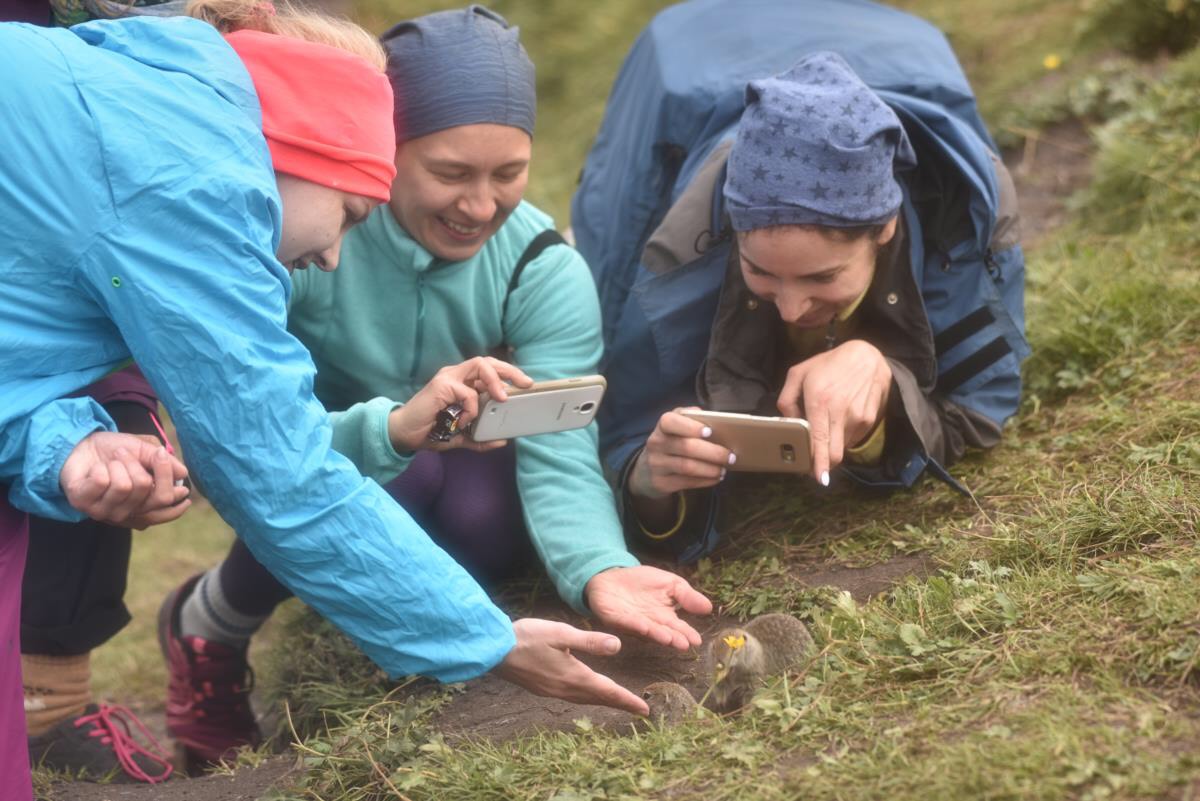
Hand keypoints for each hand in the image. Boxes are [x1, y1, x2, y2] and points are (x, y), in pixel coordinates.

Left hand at [59, 431, 190, 528]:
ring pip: (126, 486)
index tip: (179, 482)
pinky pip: (103, 481)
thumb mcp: (145, 451)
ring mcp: (104, 512)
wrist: (80, 444)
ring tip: (110, 461)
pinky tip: (95, 469)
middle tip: (125, 453)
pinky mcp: (84, 504)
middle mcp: (124, 514)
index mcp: (141, 506)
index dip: (174, 493)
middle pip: (152, 494)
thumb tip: (182, 474)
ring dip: (119, 463)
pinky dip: (101, 466)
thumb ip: (164, 462)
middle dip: (142, 465)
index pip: (165, 507)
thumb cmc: (114, 451)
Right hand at [387, 357, 533, 452]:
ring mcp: (448, 378)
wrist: (404, 435)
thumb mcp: (461, 437)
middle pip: (488, 361)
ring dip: (495, 381)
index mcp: (462, 382)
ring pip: (480, 365)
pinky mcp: (441, 385)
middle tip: (525, 383)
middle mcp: (456, 375)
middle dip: (510, 370)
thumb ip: (479, 438)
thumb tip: (501, 441)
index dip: (508, 374)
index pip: (489, 369)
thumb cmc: (430, 431)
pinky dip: (471, 408)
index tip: (524, 385)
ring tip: (502, 398)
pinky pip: (467, 392)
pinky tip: (463, 421)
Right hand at [492, 619, 648, 715]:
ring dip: (603, 701)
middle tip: (638, 709)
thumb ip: (589, 641)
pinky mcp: (542, 688)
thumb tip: (617, 646)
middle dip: (619, 703)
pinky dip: (587, 698)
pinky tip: (585, 692)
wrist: (494, 650)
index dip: (627, 700)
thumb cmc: (527, 637)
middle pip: (599, 699)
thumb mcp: (561, 633)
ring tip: (617, 702)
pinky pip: (572, 698)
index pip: (608, 691)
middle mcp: (565, 688)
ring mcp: (552, 691)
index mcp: (574, 676)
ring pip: (585, 700)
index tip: (644, 709)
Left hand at [585, 566, 712, 650]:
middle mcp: (649, 624)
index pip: (678, 628)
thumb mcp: (670, 583)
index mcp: (663, 617)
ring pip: (645, 631)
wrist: (612, 575)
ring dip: (656, 635)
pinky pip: (624, 622)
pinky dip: (634, 625)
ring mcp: (631, 623)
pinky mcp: (613, 617)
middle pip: (663, 633)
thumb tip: (709, 607)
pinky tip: (644, 626)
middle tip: (684, 644)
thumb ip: (686, 596)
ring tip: (668, 639)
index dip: (687, 634)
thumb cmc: (642, 582)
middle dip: (673, 638)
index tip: (697, 641)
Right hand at [628, 409, 732, 499]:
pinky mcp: (661, 482)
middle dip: (712, 452)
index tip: (710, 431)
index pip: (670, 422)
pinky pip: (686, 482)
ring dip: (710, 469)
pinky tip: (716, 477)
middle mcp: (656, 443)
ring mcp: (657, 464)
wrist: (648, 469)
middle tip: (730, 456)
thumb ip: (692, 417)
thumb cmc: (672, 441)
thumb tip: (713, 418)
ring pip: (687, 467)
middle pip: (686, 447)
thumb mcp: (677, 425)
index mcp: (662, 426)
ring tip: (724, 469)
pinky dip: (705, 480)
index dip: (690, 426)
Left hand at [777, 339, 891, 483]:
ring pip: (842, 448)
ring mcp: (858, 417)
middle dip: (823, 464)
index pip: (820, 440)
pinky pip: (852, 439)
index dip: (819, 464)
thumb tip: (789, 424)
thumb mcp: (799, 373)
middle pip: (834, 454)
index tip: (819, 479)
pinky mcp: (869, 419)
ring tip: (828, 425)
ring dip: (832, 446)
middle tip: (813, 463)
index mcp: (819, 400)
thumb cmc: (829, 364)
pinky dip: (843, 436)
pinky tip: (840, 419)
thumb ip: (786, 400)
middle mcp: (841, 411)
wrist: (868, 356)